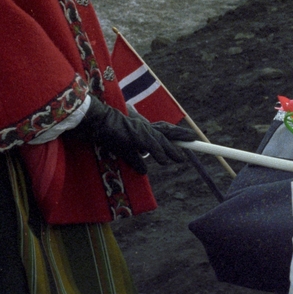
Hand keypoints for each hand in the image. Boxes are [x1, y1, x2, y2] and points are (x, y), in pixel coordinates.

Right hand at [69, 97, 195, 173]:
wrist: (98, 123)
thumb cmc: (111, 135)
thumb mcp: (125, 150)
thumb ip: (136, 159)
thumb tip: (145, 170)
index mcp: (144, 129)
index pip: (164, 131)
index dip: (176, 134)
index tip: (188, 137)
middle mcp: (145, 127)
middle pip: (167, 131)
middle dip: (180, 135)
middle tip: (194, 138)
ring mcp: (141, 130)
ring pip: (161, 140)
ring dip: (172, 149)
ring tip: (182, 158)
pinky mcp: (136, 135)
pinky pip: (151, 145)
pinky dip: (159, 153)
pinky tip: (165, 161)